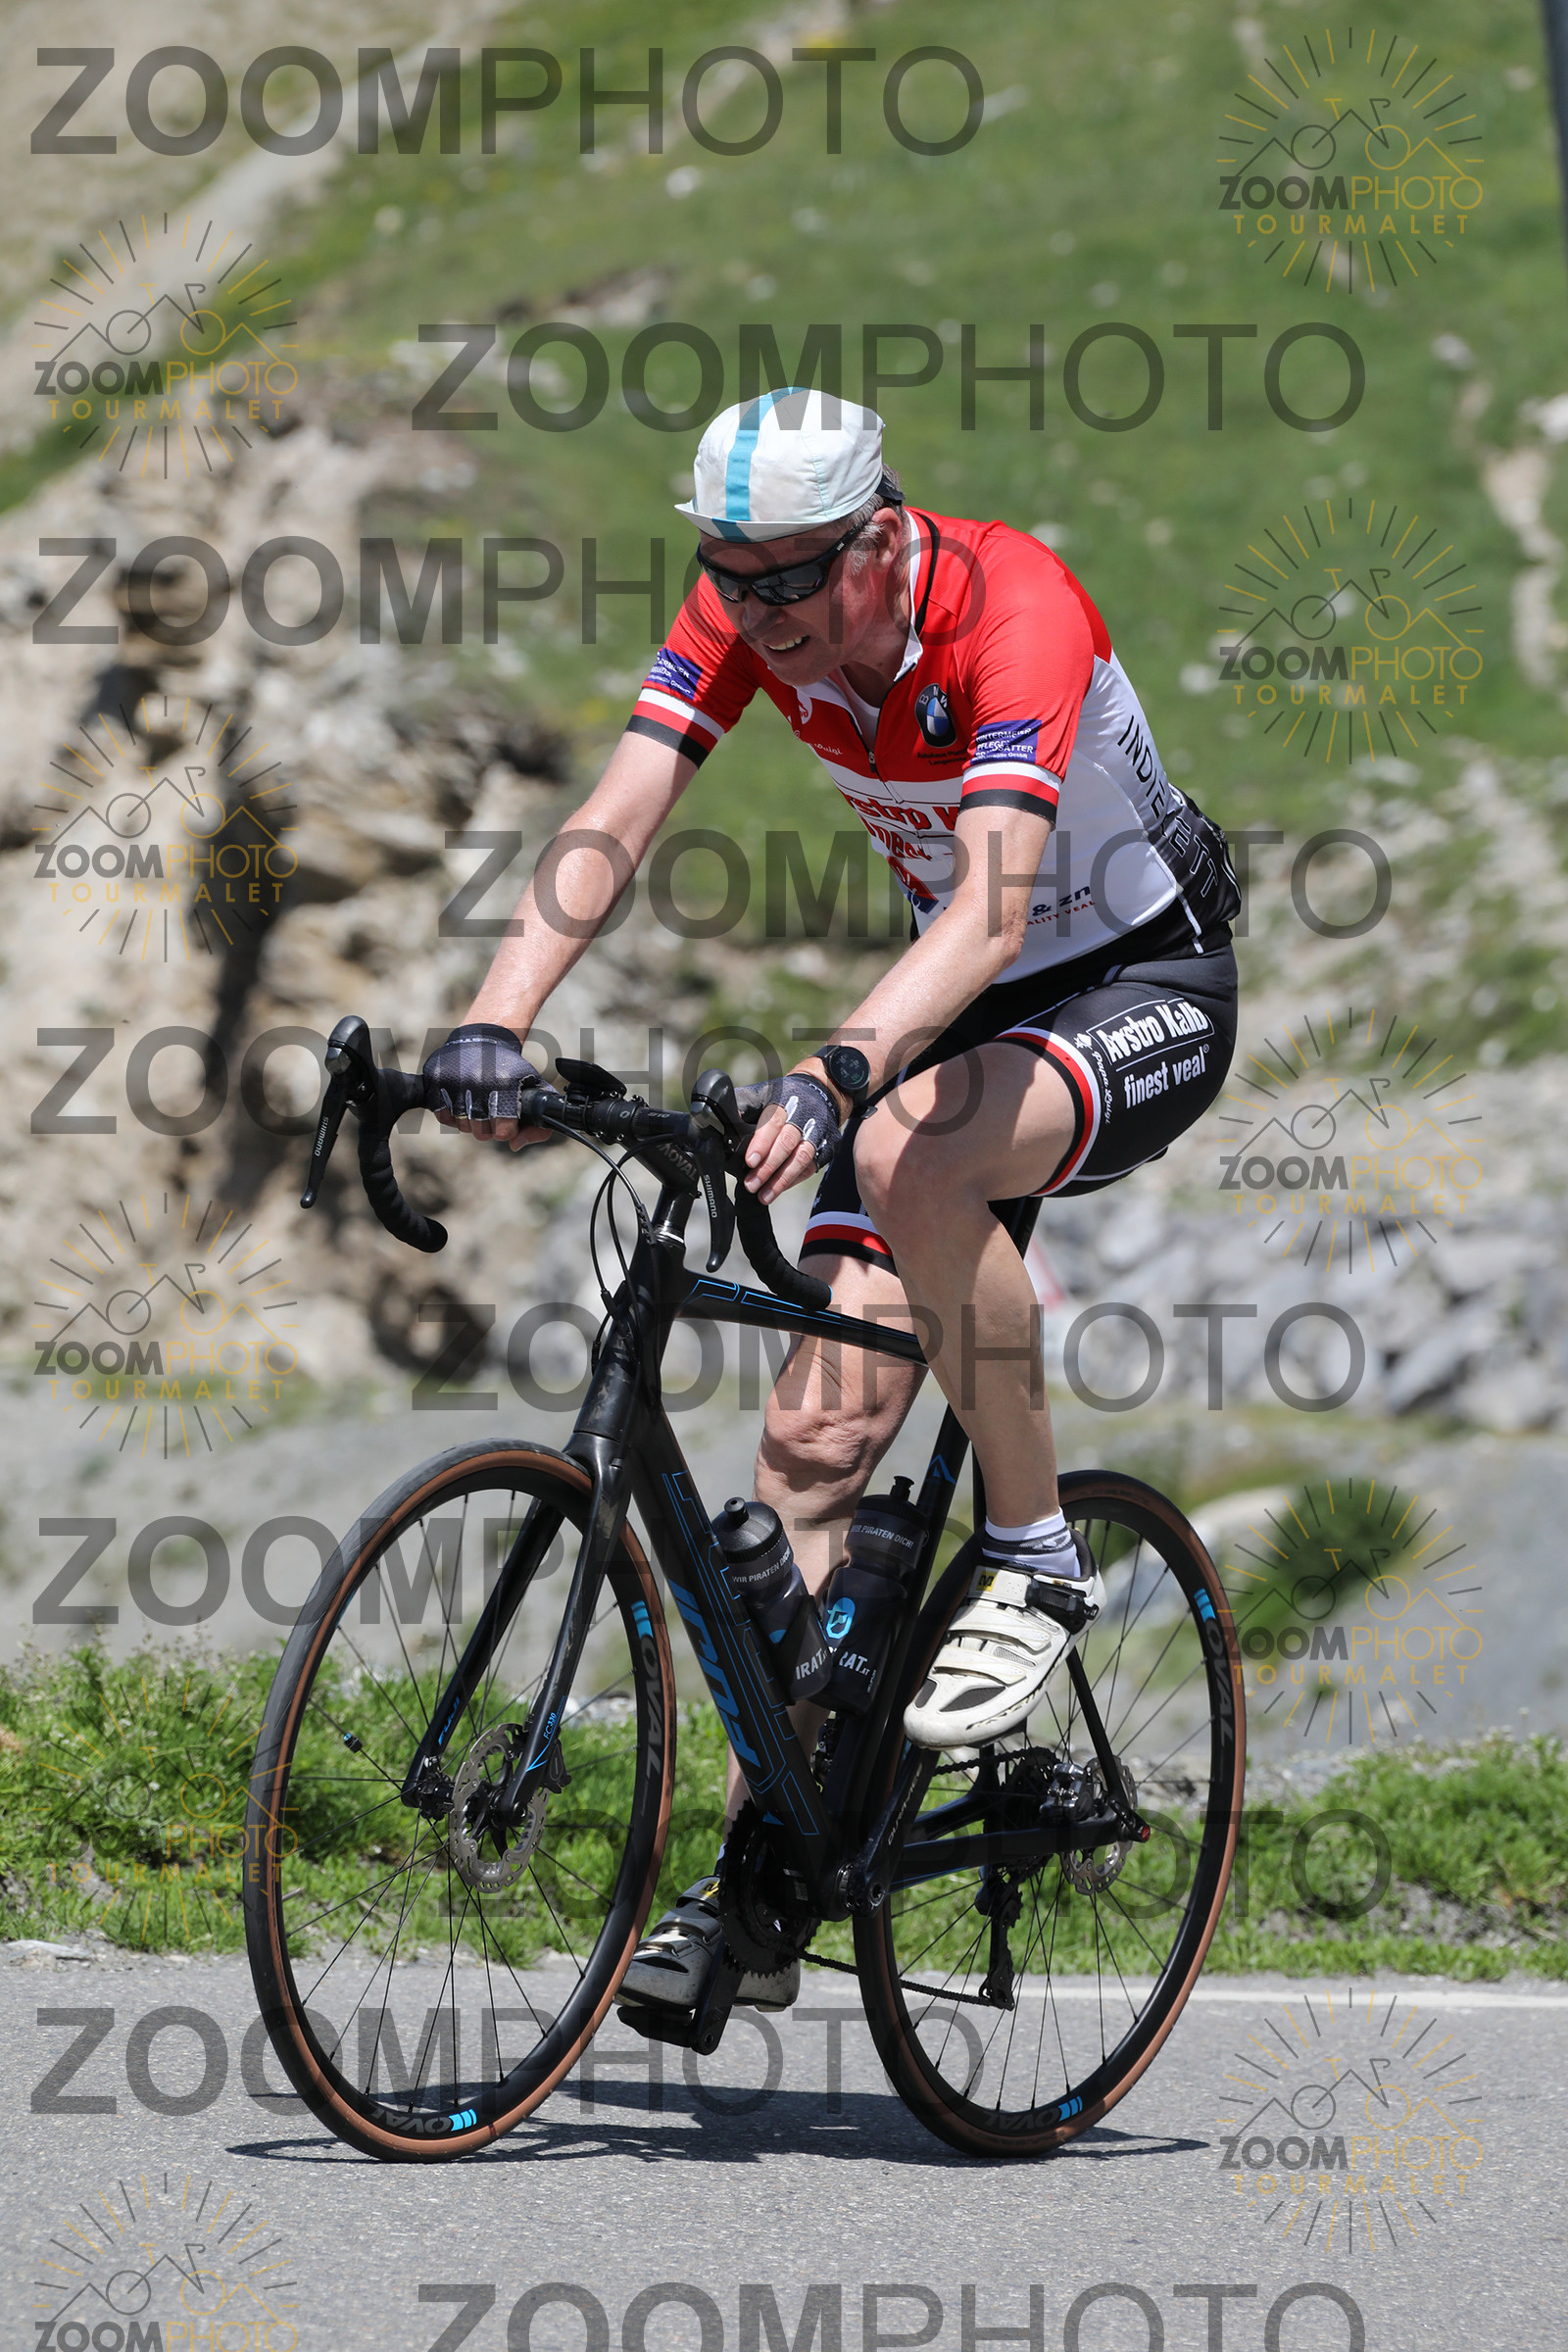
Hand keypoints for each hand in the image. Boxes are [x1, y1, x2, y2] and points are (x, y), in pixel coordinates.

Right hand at [423, 1023, 546, 1147]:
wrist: (482, 1038)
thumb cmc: (510, 1069)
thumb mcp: (533, 1088)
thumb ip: (538, 1125)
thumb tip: (515, 1145)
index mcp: (504, 1086)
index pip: (503, 1132)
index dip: (507, 1129)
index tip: (507, 1120)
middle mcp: (477, 1083)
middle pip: (481, 1134)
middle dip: (488, 1127)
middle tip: (491, 1111)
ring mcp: (454, 1081)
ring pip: (462, 1126)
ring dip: (470, 1120)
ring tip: (477, 1101)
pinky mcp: (436, 1079)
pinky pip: (443, 1116)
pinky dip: (452, 1113)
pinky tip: (462, 1099)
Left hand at [735, 1069, 844, 1205]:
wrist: (821, 1092)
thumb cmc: (783, 1097)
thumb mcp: (763, 1094)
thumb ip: (745, 1105)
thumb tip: (730, 1118)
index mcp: (785, 1103)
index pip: (774, 1123)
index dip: (762, 1143)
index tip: (750, 1161)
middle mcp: (803, 1118)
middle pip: (787, 1144)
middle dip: (768, 1167)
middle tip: (751, 1184)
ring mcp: (816, 1134)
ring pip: (801, 1159)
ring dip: (781, 1180)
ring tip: (764, 1195)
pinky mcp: (825, 1148)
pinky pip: (809, 1168)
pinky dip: (793, 1180)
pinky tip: (778, 1190)